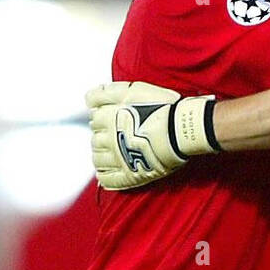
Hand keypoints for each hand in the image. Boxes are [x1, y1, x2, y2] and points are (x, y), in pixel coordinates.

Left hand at [87, 80, 217, 190]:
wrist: (181, 129)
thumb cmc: (161, 108)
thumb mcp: (132, 90)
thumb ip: (105, 93)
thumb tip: (88, 99)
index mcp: (107, 119)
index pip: (94, 119)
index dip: (103, 117)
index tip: (114, 117)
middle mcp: (108, 140)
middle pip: (95, 140)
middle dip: (102, 137)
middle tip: (116, 135)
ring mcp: (118, 159)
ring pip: (98, 159)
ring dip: (102, 155)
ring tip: (113, 152)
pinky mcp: (129, 175)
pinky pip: (108, 180)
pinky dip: (104, 177)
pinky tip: (108, 173)